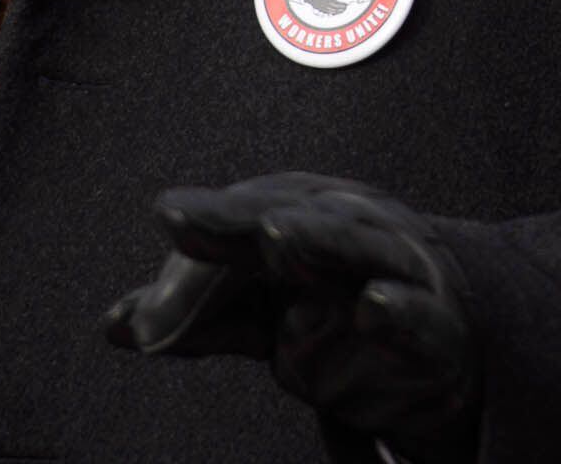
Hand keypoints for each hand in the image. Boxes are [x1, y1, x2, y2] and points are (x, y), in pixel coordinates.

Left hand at [104, 173, 479, 463]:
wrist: (446, 345)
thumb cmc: (343, 311)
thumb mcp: (264, 316)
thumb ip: (199, 317)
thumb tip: (114, 325)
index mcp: (301, 216)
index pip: (240, 219)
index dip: (200, 233)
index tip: (160, 241)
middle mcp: (346, 227)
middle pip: (285, 218)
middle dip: (233, 220)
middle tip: (179, 214)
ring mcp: (394, 269)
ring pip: (351, 248)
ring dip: (314, 241)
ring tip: (273, 236)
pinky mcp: (434, 324)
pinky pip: (413, 313)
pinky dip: (395, 308)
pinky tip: (372, 305)